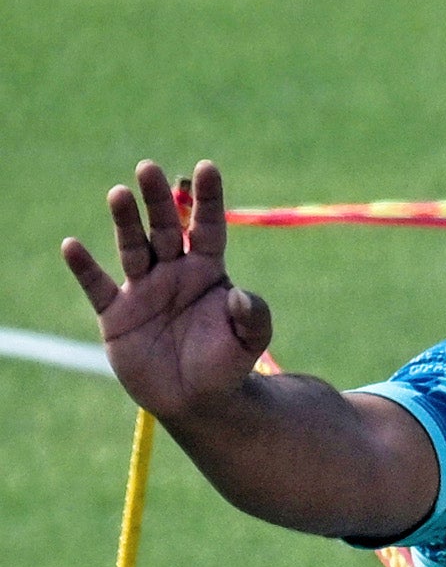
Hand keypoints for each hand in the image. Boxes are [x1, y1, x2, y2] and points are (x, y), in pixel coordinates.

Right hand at [59, 160, 274, 423]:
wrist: (197, 400)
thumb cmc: (227, 364)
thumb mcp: (249, 341)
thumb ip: (252, 316)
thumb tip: (240, 295)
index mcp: (208, 271)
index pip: (208, 227)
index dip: (208, 199)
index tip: (206, 167)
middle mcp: (173, 272)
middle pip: (165, 228)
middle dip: (157, 200)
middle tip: (149, 168)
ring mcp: (143, 290)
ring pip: (132, 247)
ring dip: (125, 221)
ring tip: (118, 193)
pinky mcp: (116, 314)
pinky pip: (97, 286)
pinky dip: (84, 267)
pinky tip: (72, 245)